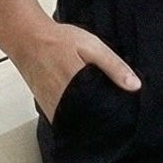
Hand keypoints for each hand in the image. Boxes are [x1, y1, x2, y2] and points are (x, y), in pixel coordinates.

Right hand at [13, 17, 140, 123]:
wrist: (27, 39)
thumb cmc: (57, 40)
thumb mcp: (92, 46)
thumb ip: (113, 66)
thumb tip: (134, 85)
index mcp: (77, 83)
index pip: (101, 111)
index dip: (115, 115)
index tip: (125, 116)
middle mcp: (62, 99)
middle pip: (89, 121)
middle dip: (103, 121)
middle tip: (114, 116)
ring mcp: (52, 105)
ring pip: (75, 124)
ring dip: (88, 122)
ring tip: (99, 116)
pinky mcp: (45, 107)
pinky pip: (63, 121)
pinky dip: (74, 119)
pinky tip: (82, 112)